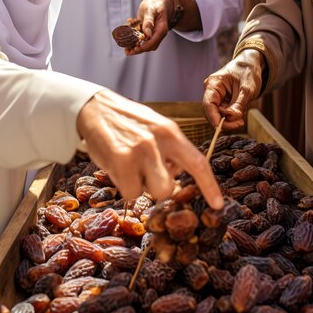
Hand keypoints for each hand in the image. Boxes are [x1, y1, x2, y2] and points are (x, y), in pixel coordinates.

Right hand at [77, 88, 223, 208]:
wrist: (95, 108)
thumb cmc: (128, 122)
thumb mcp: (156, 128)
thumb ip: (170, 150)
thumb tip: (177, 174)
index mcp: (171, 132)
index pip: (198, 162)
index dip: (209, 186)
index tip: (217, 205)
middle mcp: (158, 141)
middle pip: (167, 189)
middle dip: (156, 188)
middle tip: (145, 175)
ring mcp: (139, 151)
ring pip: (148, 192)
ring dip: (138, 187)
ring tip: (129, 168)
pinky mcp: (120, 159)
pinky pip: (129, 191)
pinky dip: (122, 185)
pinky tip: (116, 167)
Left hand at [125, 0, 171, 55]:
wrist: (160, 0)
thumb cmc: (157, 3)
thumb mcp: (152, 9)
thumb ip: (149, 21)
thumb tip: (148, 34)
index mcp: (161, 29)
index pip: (152, 43)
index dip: (143, 48)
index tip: (134, 49)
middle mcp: (157, 33)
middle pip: (148, 46)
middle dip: (136, 49)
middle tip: (126, 50)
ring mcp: (152, 32)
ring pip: (143, 42)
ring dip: (132, 43)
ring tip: (124, 41)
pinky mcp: (147, 30)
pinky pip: (139, 35)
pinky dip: (132, 33)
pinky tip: (128, 24)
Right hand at [202, 50, 264, 129]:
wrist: (250, 65)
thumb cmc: (248, 72)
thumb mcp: (247, 89)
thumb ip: (238, 105)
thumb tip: (231, 118)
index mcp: (214, 84)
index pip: (208, 104)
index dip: (213, 117)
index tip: (220, 127)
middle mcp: (212, 91)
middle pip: (211, 112)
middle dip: (224, 121)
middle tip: (239, 124)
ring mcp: (216, 96)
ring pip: (217, 114)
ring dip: (228, 120)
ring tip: (241, 119)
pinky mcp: (222, 101)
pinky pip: (223, 112)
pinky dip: (231, 117)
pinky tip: (239, 115)